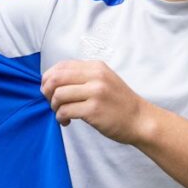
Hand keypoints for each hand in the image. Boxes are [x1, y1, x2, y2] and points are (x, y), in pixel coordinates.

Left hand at [40, 60, 158, 145]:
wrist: (140, 120)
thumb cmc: (118, 103)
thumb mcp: (104, 80)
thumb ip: (82, 76)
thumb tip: (51, 80)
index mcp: (96, 66)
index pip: (61, 66)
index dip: (48, 78)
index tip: (49, 90)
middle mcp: (96, 76)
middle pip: (56, 78)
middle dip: (47, 91)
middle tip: (50, 102)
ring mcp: (96, 93)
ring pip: (58, 95)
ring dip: (53, 106)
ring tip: (61, 113)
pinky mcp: (94, 110)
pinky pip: (65, 111)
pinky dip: (60, 117)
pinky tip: (67, 121)